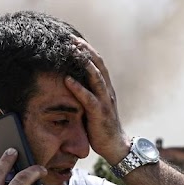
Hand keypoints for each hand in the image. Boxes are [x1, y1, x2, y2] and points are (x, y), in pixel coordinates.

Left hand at [63, 37, 130, 162]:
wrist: (116, 146)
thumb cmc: (101, 127)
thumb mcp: (93, 107)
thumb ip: (86, 94)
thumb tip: (70, 84)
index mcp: (105, 88)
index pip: (98, 64)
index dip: (87, 50)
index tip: (74, 39)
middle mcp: (107, 91)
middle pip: (98, 64)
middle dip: (85, 50)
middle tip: (71, 38)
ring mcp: (105, 101)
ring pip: (96, 77)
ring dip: (84, 63)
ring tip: (72, 51)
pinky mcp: (100, 113)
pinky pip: (88, 98)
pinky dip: (78, 88)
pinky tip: (67, 80)